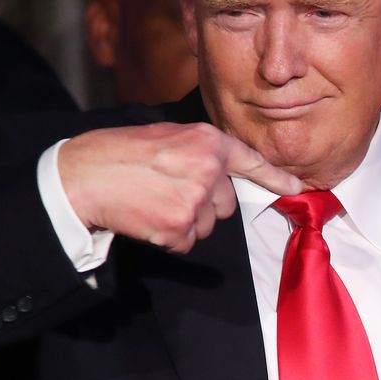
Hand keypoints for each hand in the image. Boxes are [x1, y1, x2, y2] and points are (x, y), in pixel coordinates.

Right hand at [59, 122, 301, 252]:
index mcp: (208, 142)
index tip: (297, 189)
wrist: (83, 176)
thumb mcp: (168, 136)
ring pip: (207, 225)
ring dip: (186, 222)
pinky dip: (170, 238)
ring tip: (154, 201)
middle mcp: (208, 170)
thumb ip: (200, 152)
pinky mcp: (179, 227)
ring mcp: (195, 200)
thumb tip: (220, 175)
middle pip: (226, 204)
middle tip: (168, 191)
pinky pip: (187, 243)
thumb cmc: (120, 153)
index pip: (251, 162)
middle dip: (204, 204)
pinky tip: (148, 218)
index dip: (276, 178)